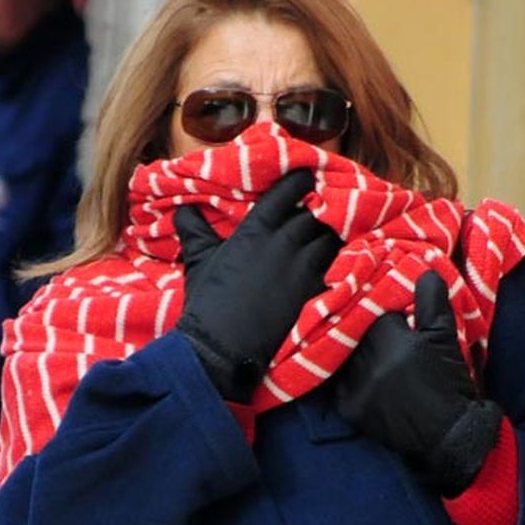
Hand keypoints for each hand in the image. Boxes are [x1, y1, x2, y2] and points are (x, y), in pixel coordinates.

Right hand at [174, 168, 340, 402]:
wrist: (223, 346)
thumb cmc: (208, 301)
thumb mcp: (199, 261)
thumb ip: (195, 231)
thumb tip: (183, 211)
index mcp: (257, 229)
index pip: (289, 192)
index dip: (301, 182)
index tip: (308, 178)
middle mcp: (285, 242)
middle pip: (316, 214)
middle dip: (321, 210)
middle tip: (323, 208)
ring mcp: (303, 268)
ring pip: (331, 239)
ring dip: (333, 235)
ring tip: (333, 235)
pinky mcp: (316, 293)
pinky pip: (338, 269)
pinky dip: (341, 263)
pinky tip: (341, 265)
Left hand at [334, 270, 502, 495]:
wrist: (451, 436)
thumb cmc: (451, 384)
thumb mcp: (446, 338)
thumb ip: (432, 301)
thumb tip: (425, 271)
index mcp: (392, 341)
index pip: (374, 310)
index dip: (384, 308)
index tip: (393, 312)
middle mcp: (369, 364)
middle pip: (358, 332)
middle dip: (368, 329)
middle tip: (384, 335)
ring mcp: (357, 388)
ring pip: (346, 356)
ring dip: (357, 354)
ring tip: (375, 357)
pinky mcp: (351, 410)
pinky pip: (340, 383)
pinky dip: (350, 378)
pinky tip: (366, 378)